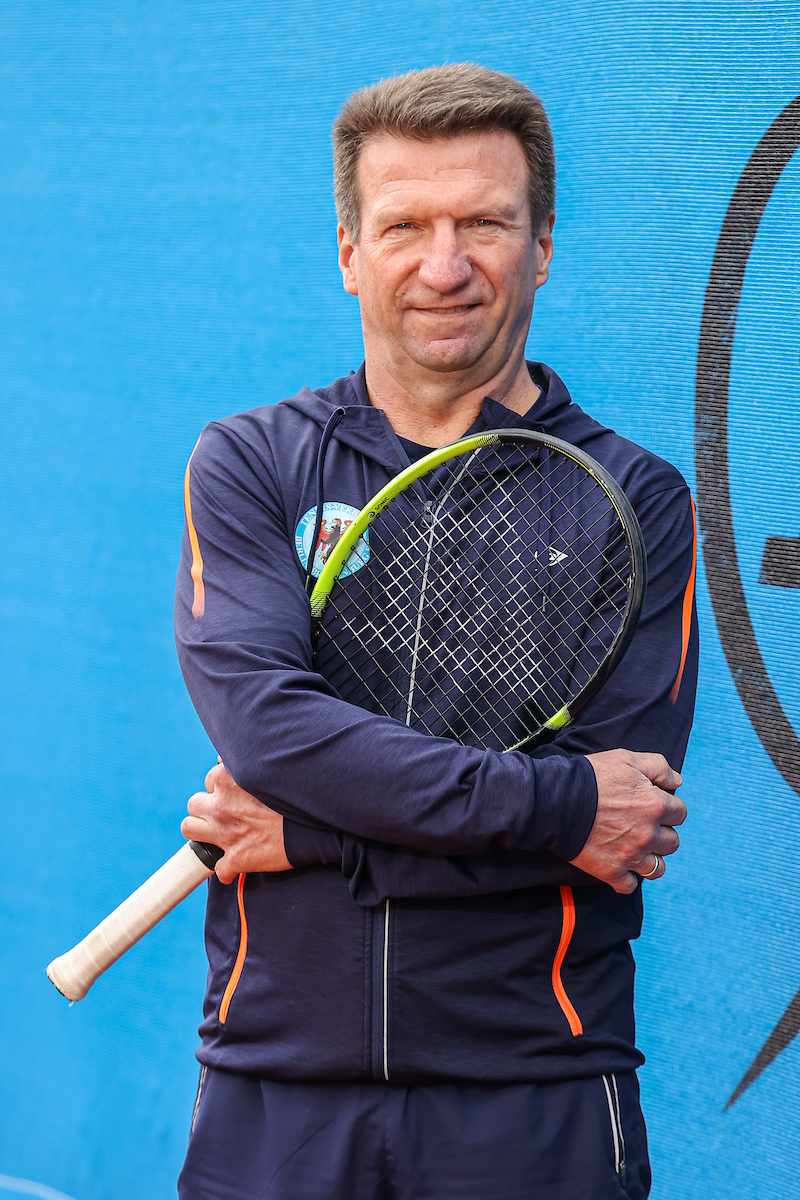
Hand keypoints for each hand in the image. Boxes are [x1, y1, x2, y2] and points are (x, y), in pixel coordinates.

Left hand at [181, 763, 292, 884]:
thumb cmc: (298, 797)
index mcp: (229, 779)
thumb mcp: (271, 769)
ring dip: (202, 832)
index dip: (222, 788)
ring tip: (216, 834)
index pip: (209, 780)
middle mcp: (221, 805)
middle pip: (193, 804)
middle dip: (206, 808)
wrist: (317, 828)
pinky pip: (220, 869)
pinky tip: (237, 866)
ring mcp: (225, 833)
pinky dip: (228, 870)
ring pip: (189, 829)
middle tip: (223, 813)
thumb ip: (247, 766)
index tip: (234, 794)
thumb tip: (232, 761)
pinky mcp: (236, 858)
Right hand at [570, 749, 685, 893]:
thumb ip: (659, 766)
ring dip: (650, 858)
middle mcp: (649, 834)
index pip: (680, 813)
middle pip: (672, 842)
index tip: (652, 805)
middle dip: (661, 833)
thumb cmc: (591, 776)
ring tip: (635, 848)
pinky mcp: (612, 872)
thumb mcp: (627, 758)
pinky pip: (630, 886)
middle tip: (641, 825)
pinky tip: (620, 866)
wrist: (555, 800)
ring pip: (657, 868)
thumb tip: (677, 782)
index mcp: (656, 805)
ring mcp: (631, 856)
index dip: (668, 807)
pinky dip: (627, 878)